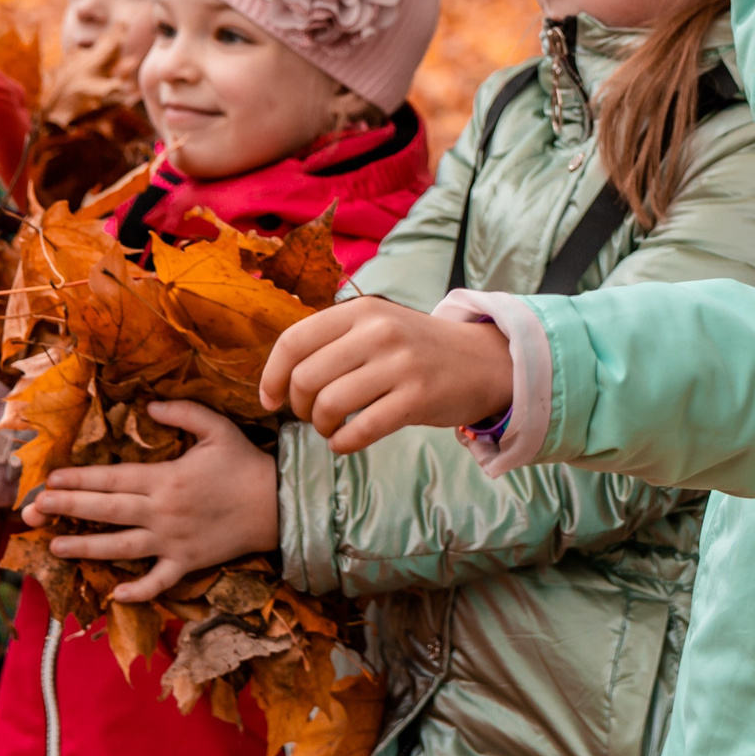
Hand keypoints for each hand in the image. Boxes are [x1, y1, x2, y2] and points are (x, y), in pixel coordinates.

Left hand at [23, 401, 278, 602]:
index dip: (77, 480)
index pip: (111, 479)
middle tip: (33, 511)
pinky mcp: (187, 562)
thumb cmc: (245, 464)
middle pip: (105, 512)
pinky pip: (159, 581)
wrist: (279, 504)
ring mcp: (173, 541)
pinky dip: (137, 591)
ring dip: (85, 549)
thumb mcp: (217, 428)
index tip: (49, 481)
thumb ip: (182, 413)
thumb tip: (147, 406)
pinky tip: (114, 594)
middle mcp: (162, 512)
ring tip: (56, 547)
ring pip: (120, 547)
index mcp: (165, 478)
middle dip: (66, 510)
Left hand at [259, 297, 514, 454]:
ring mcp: (400, 364)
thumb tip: (280, 376)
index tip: (270, 400)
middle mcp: (378, 332)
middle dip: (299, 406)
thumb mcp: (377, 325)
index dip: (272, 376)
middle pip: (306, 377)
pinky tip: (345, 443)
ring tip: (331, 429)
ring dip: (321, 426)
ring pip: (330, 405)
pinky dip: (342, 444)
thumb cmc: (418, 349)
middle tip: (311, 415)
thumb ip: (334, 339)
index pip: (294, 341)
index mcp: (361, 311)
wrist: (484, 361)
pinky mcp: (418, 397)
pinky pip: (361, 430)